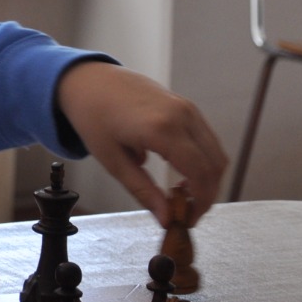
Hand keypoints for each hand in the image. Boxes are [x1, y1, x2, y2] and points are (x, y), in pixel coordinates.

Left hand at [56, 61, 226, 226]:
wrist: (87, 80)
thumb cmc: (93, 117)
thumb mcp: (113, 160)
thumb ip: (143, 191)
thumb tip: (166, 219)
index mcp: (162, 129)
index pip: (200, 173)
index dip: (201, 201)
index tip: (188, 220)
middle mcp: (182, 115)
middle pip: (215, 164)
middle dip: (207, 193)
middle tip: (187, 213)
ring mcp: (187, 107)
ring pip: (215, 151)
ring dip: (207, 177)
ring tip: (183, 195)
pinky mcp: (186, 105)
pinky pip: (206, 138)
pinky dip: (203, 160)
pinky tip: (181, 174)